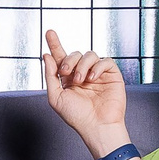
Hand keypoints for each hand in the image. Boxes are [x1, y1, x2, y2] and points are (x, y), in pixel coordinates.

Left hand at [43, 29, 127, 157]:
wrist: (97, 126)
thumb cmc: (77, 117)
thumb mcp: (56, 97)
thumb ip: (50, 76)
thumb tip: (47, 56)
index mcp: (68, 79)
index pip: (61, 57)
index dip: (55, 44)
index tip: (49, 32)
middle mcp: (83, 74)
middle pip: (74, 54)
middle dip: (68, 60)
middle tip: (66, 73)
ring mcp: (97, 74)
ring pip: (89, 54)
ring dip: (82, 65)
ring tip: (81, 80)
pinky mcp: (111, 75)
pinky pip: (105, 60)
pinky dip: (97, 66)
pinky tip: (93, 78)